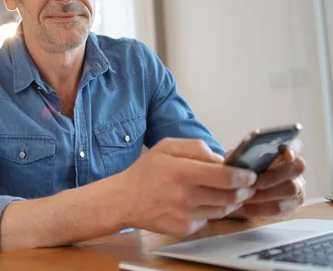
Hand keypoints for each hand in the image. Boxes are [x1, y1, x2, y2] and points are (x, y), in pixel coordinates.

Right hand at [118, 138, 257, 236]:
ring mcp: (186, 214)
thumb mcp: (166, 146)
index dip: (244, 176)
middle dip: (244, 190)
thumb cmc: (146, 172)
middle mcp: (186, 195)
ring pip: (223, 209)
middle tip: (246, 185)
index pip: (226, 177)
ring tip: (226, 192)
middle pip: (230, 196)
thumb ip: (196, 147)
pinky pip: (208, 219)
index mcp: (183, 172)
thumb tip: (221, 159)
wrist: (124, 200)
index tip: (250, 174)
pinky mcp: (185, 228)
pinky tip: (202, 202)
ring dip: (230, 200)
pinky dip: (211, 210)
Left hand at [227, 138, 305, 218]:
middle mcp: (295, 169)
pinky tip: (243, 207)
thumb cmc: (243, 170)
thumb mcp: (239, 160)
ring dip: (265, 194)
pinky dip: (259, 208)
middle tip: (253, 183)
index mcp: (284, 153)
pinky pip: (280, 208)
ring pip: (290, 190)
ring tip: (245, 196)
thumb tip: (234, 157)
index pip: (296, 146)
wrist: (242, 189)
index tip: (287, 154)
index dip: (294, 149)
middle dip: (273, 176)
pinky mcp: (292, 205)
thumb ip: (240, 156)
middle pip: (296, 169)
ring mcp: (298, 188)